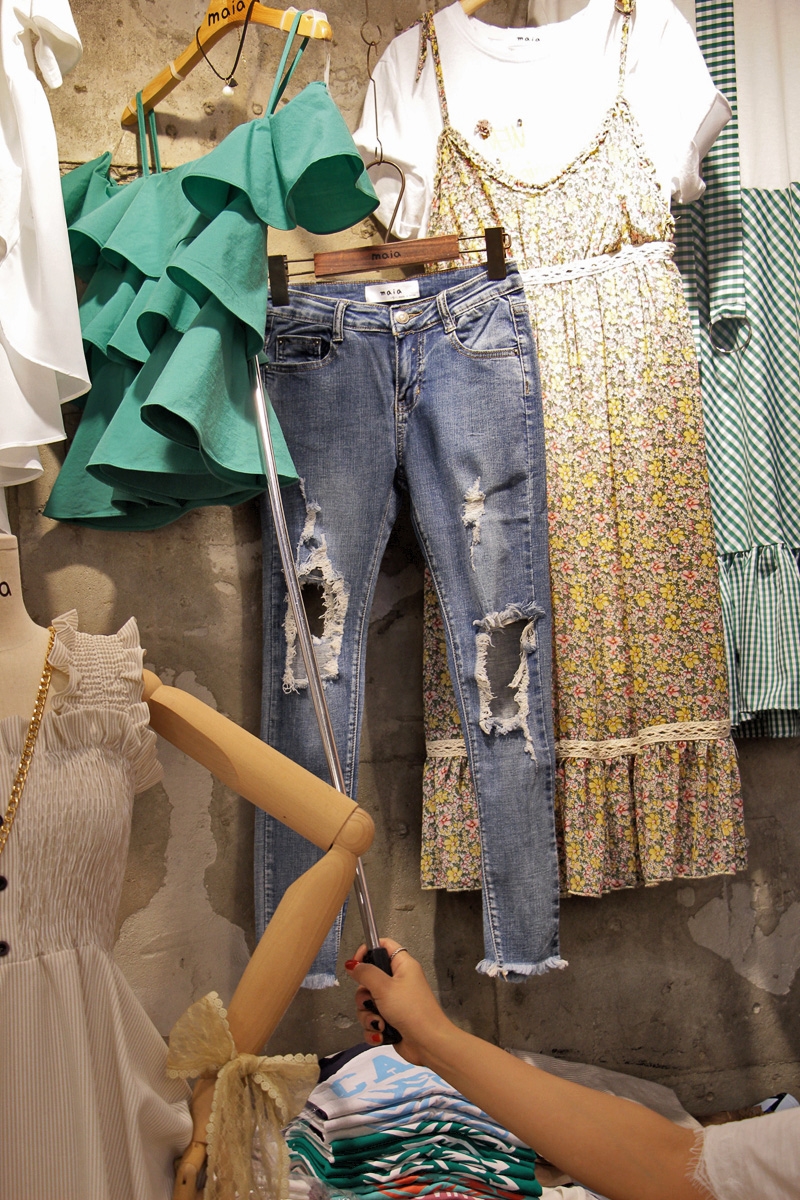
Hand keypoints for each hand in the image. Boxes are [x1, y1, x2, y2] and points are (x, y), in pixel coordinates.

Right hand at [345, 938, 452, 1066]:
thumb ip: (365, 973)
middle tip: (371, 1002)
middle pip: (369, 979)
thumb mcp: (385, 987)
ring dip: (369, 1016)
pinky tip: (382, 1033)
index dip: (367, 951)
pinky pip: (372, 1020)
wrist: (427, 1043)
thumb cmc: (413, 1011)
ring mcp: (394, 1002)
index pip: (382, 946)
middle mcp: (398, 982)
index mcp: (402, 966)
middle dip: (364, 996)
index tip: (356, 965)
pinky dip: (374, 1028)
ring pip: (368, 1003)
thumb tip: (352, 964)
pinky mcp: (390, 1020)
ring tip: (380, 1022)